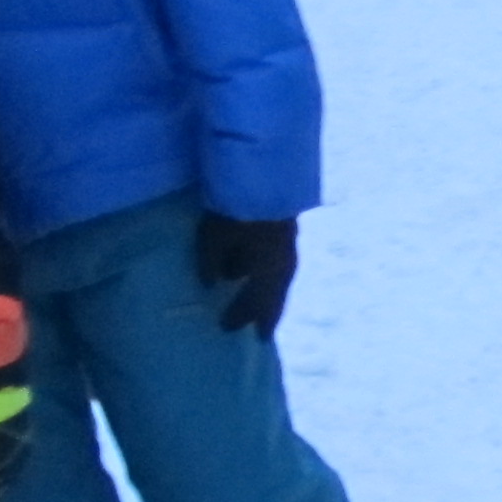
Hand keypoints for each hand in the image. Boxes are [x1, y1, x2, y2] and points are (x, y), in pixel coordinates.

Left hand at [194, 212, 296, 336]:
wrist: (263, 169)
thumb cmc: (236, 210)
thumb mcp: (214, 240)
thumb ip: (212, 265)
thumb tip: (211, 284)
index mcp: (270, 272)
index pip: (259, 304)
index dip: (245, 318)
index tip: (234, 332)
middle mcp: (284, 262)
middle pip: (275, 295)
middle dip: (265, 311)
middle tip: (259, 328)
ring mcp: (289, 243)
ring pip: (278, 276)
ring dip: (267, 290)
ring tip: (254, 296)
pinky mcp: (286, 226)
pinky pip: (277, 259)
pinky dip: (266, 269)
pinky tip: (253, 264)